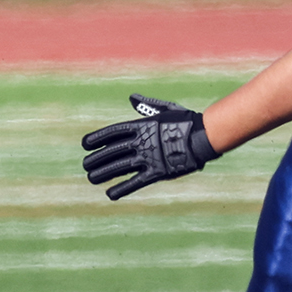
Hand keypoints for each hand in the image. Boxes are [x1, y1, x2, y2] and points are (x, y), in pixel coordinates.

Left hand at [81, 94, 218, 198]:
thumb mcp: (165, 109)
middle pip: (112, 151)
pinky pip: (136, 182)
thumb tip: (132, 97)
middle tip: (85, 165)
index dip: (97, 138)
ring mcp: (149, 157)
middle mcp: (142, 142)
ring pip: (120, 167)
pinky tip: (110, 194)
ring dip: (103, 173)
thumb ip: (147, 104)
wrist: (207, 135)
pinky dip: (122, 189)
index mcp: (142, 126)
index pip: (113, 132)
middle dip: (96, 158)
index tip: (85, 144)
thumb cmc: (187, 121)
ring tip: (91, 178)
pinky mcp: (158, 172)